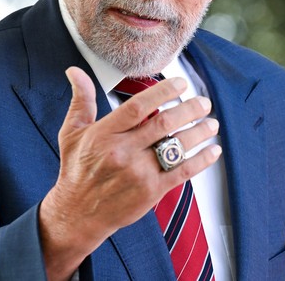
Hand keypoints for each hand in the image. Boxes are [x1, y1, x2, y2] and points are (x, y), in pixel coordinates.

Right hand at [38, 66, 221, 279]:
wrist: (78, 213)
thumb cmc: (76, 171)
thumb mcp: (72, 132)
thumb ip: (81, 100)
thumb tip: (75, 72)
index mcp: (105, 134)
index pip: (138, 106)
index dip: (162, 92)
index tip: (180, 84)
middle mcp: (123, 152)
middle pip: (163, 124)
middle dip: (189, 110)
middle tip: (203, 103)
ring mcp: (139, 172)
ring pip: (176, 147)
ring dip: (199, 133)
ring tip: (211, 123)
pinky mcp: (151, 191)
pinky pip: (182, 172)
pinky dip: (201, 160)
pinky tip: (212, 151)